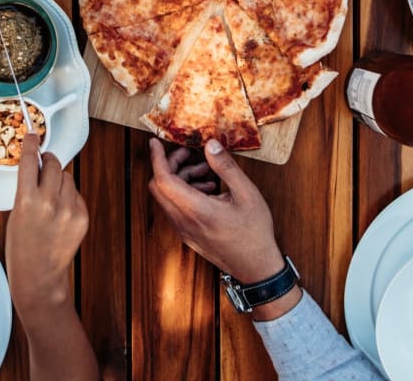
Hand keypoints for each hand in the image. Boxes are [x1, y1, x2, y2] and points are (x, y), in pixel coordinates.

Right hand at [6, 135, 88, 317]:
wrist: (39, 278)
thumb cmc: (21, 248)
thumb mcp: (15, 214)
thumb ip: (27, 189)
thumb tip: (38, 166)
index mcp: (27, 201)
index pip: (31, 161)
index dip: (32, 144)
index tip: (33, 135)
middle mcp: (50, 202)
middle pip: (54, 164)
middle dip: (48, 162)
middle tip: (43, 165)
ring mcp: (69, 209)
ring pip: (67, 177)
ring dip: (59, 180)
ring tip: (49, 197)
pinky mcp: (82, 216)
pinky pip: (76, 193)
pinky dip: (68, 196)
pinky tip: (59, 212)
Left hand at [148, 137, 283, 283]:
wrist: (257, 269)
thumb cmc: (255, 233)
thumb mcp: (247, 194)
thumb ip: (225, 167)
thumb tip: (210, 144)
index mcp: (197, 210)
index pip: (163, 180)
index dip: (157, 158)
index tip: (155, 142)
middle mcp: (184, 222)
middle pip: (160, 187)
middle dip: (170, 165)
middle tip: (189, 154)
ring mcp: (184, 231)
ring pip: (167, 198)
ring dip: (181, 179)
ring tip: (207, 172)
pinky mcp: (188, 236)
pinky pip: (176, 209)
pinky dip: (185, 193)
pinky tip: (209, 189)